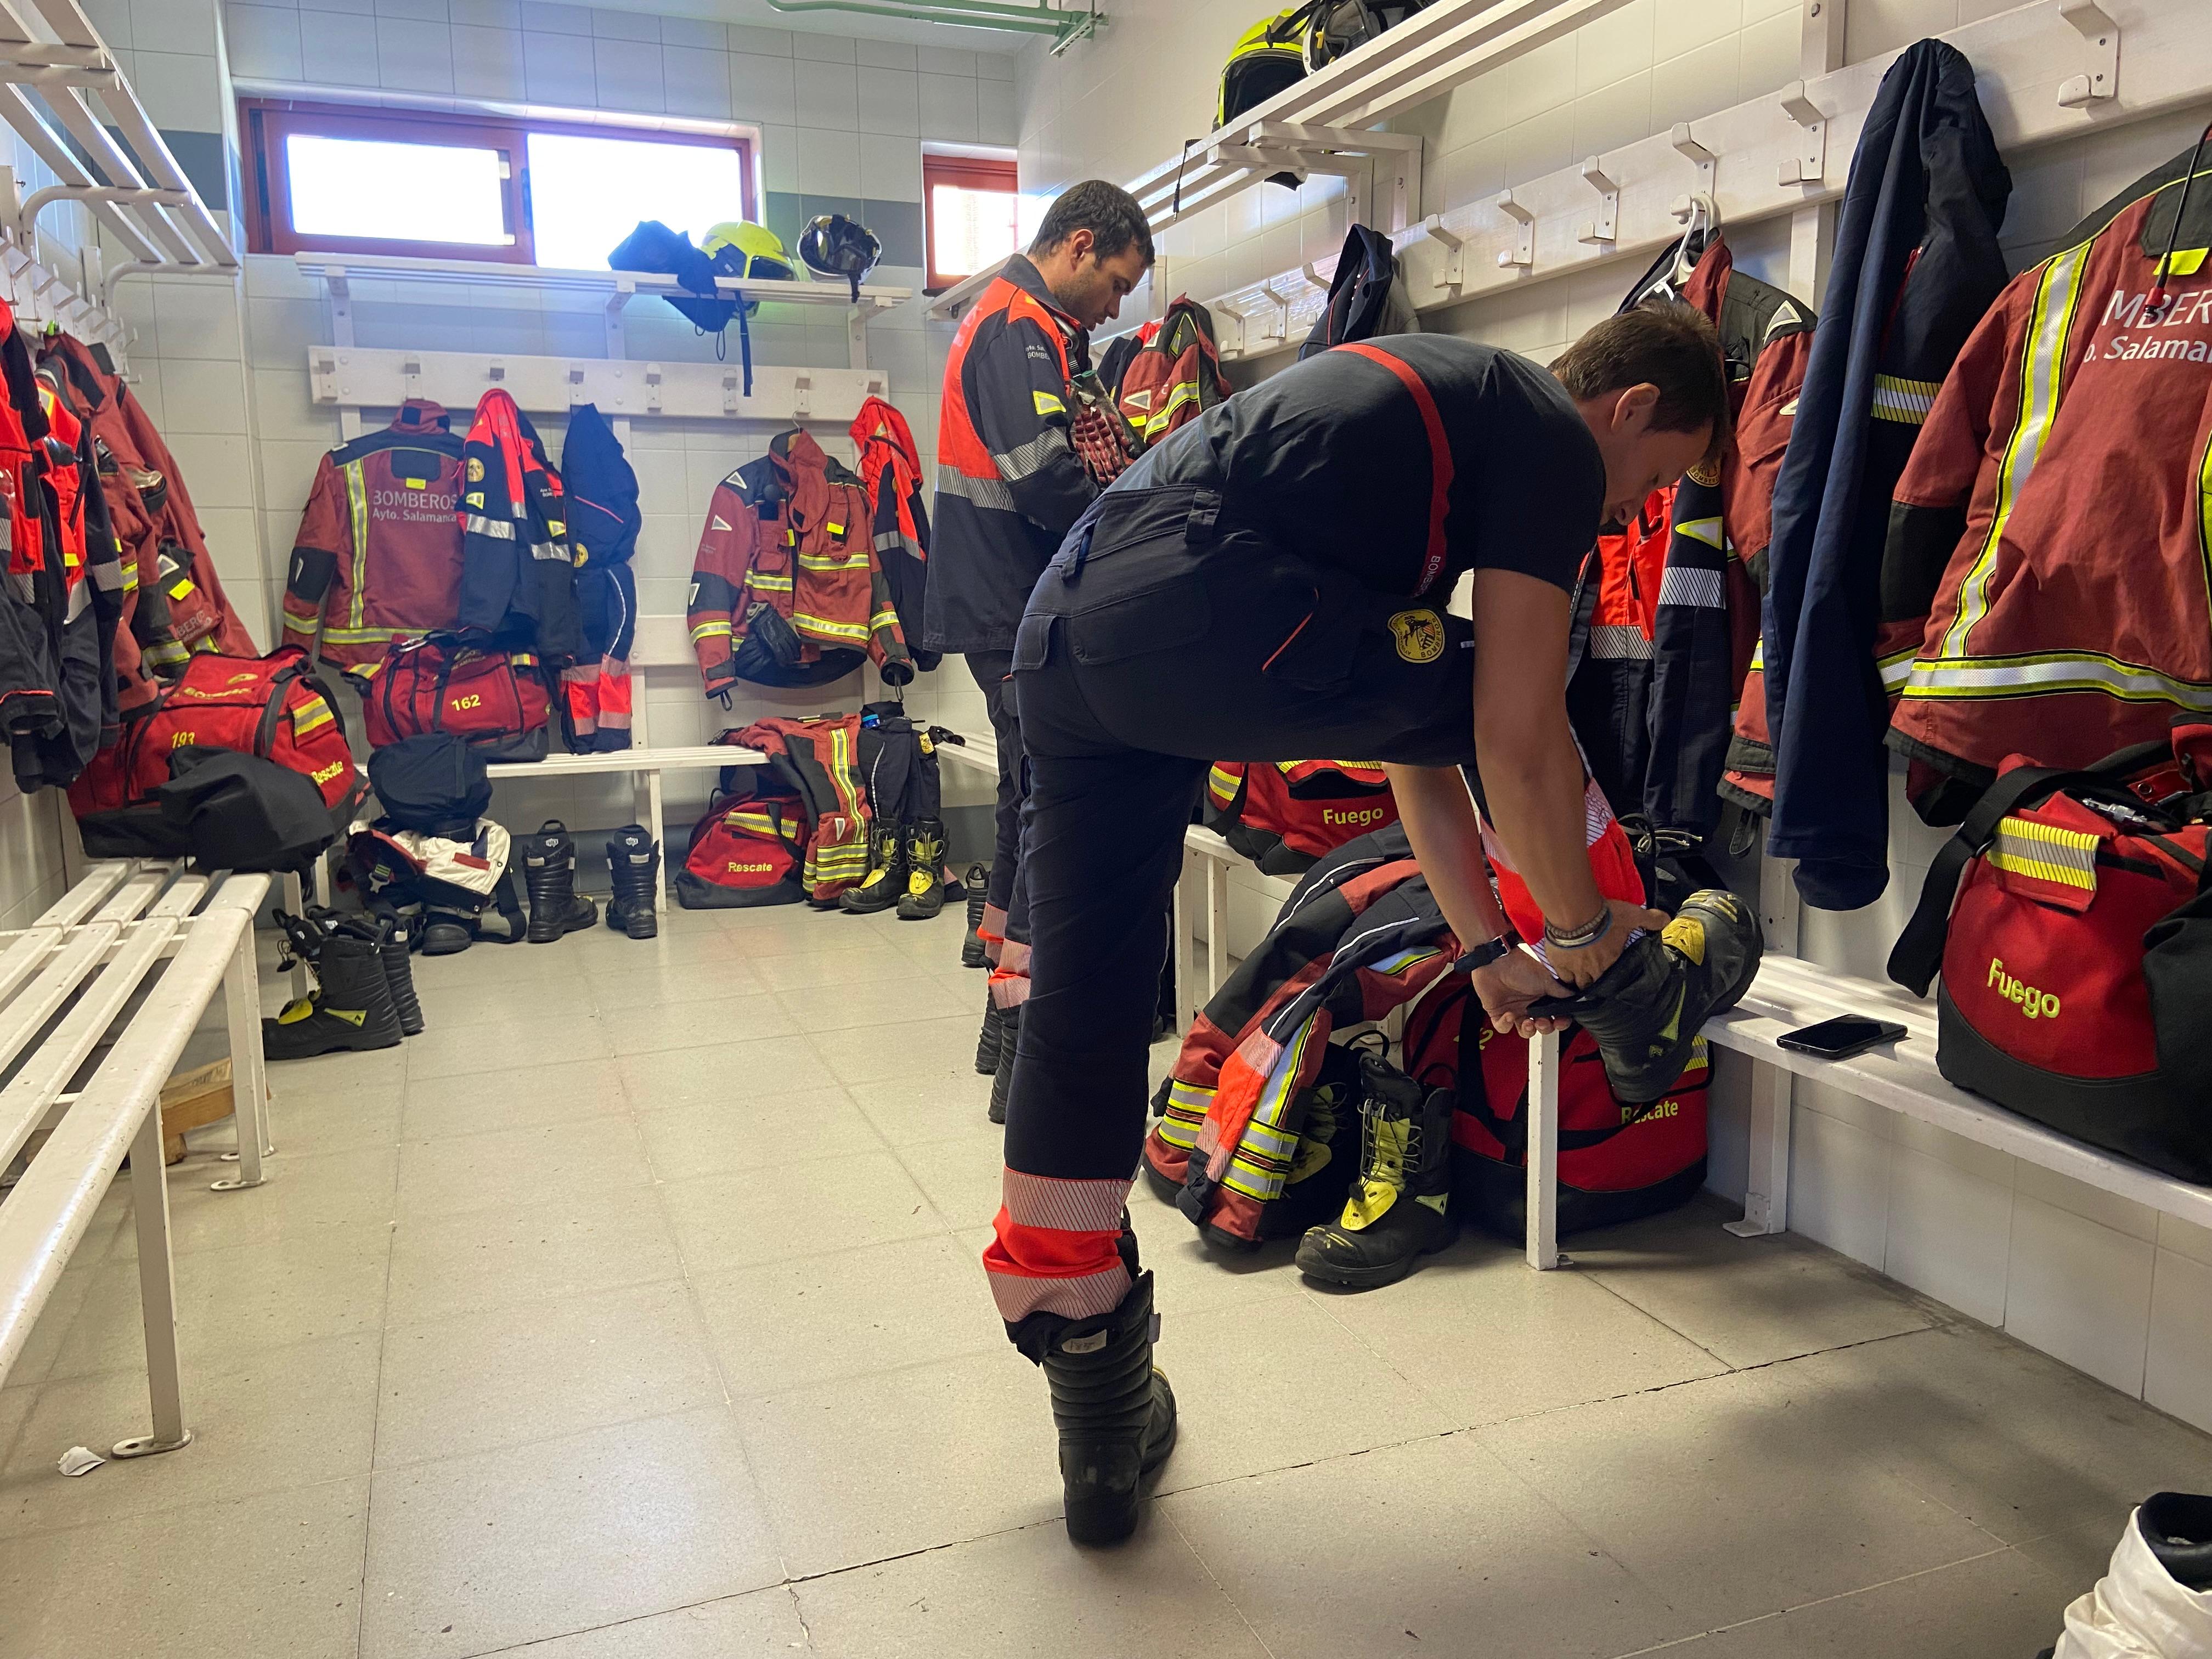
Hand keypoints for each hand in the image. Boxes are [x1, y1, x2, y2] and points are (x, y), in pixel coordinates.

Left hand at [1470, 948, 1573, 1038]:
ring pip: (1524, 1031)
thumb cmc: (1520, 965)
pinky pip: (1503, 1027)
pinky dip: (1506, 1024)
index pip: (1556, 1016)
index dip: (1560, 1022)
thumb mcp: (1546, 979)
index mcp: (1543, 998)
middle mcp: (1530, 1005)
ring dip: (1528, 1031)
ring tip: (1528, 1023)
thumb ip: (1562, 992)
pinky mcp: (1498, 1013)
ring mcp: (1515, 1010)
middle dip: (1545, 1028)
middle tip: (1543, 1022)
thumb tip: (1577, 999)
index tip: (1560, 1021)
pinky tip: (1509, 1015)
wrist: (1497, 960)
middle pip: (1542, 1026)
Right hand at [1546, 899, 1668, 989]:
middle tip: (1595, 976)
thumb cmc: (1604, 916)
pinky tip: (1565, 975)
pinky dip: (1564, 978)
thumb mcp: (1632, 915)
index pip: (1614, 975)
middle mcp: (1595, 969)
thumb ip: (1649, 919)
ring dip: (1580, 982)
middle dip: (1596, 981)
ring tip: (1580, 979)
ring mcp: (1576, 968)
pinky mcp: (1559, 963)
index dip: (1612, 973)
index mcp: (1612, 960)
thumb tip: (1667, 919)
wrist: (1576, 913)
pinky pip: (1562, 977)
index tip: (1609, 969)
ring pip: (1579, 983)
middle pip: (1595, 983)